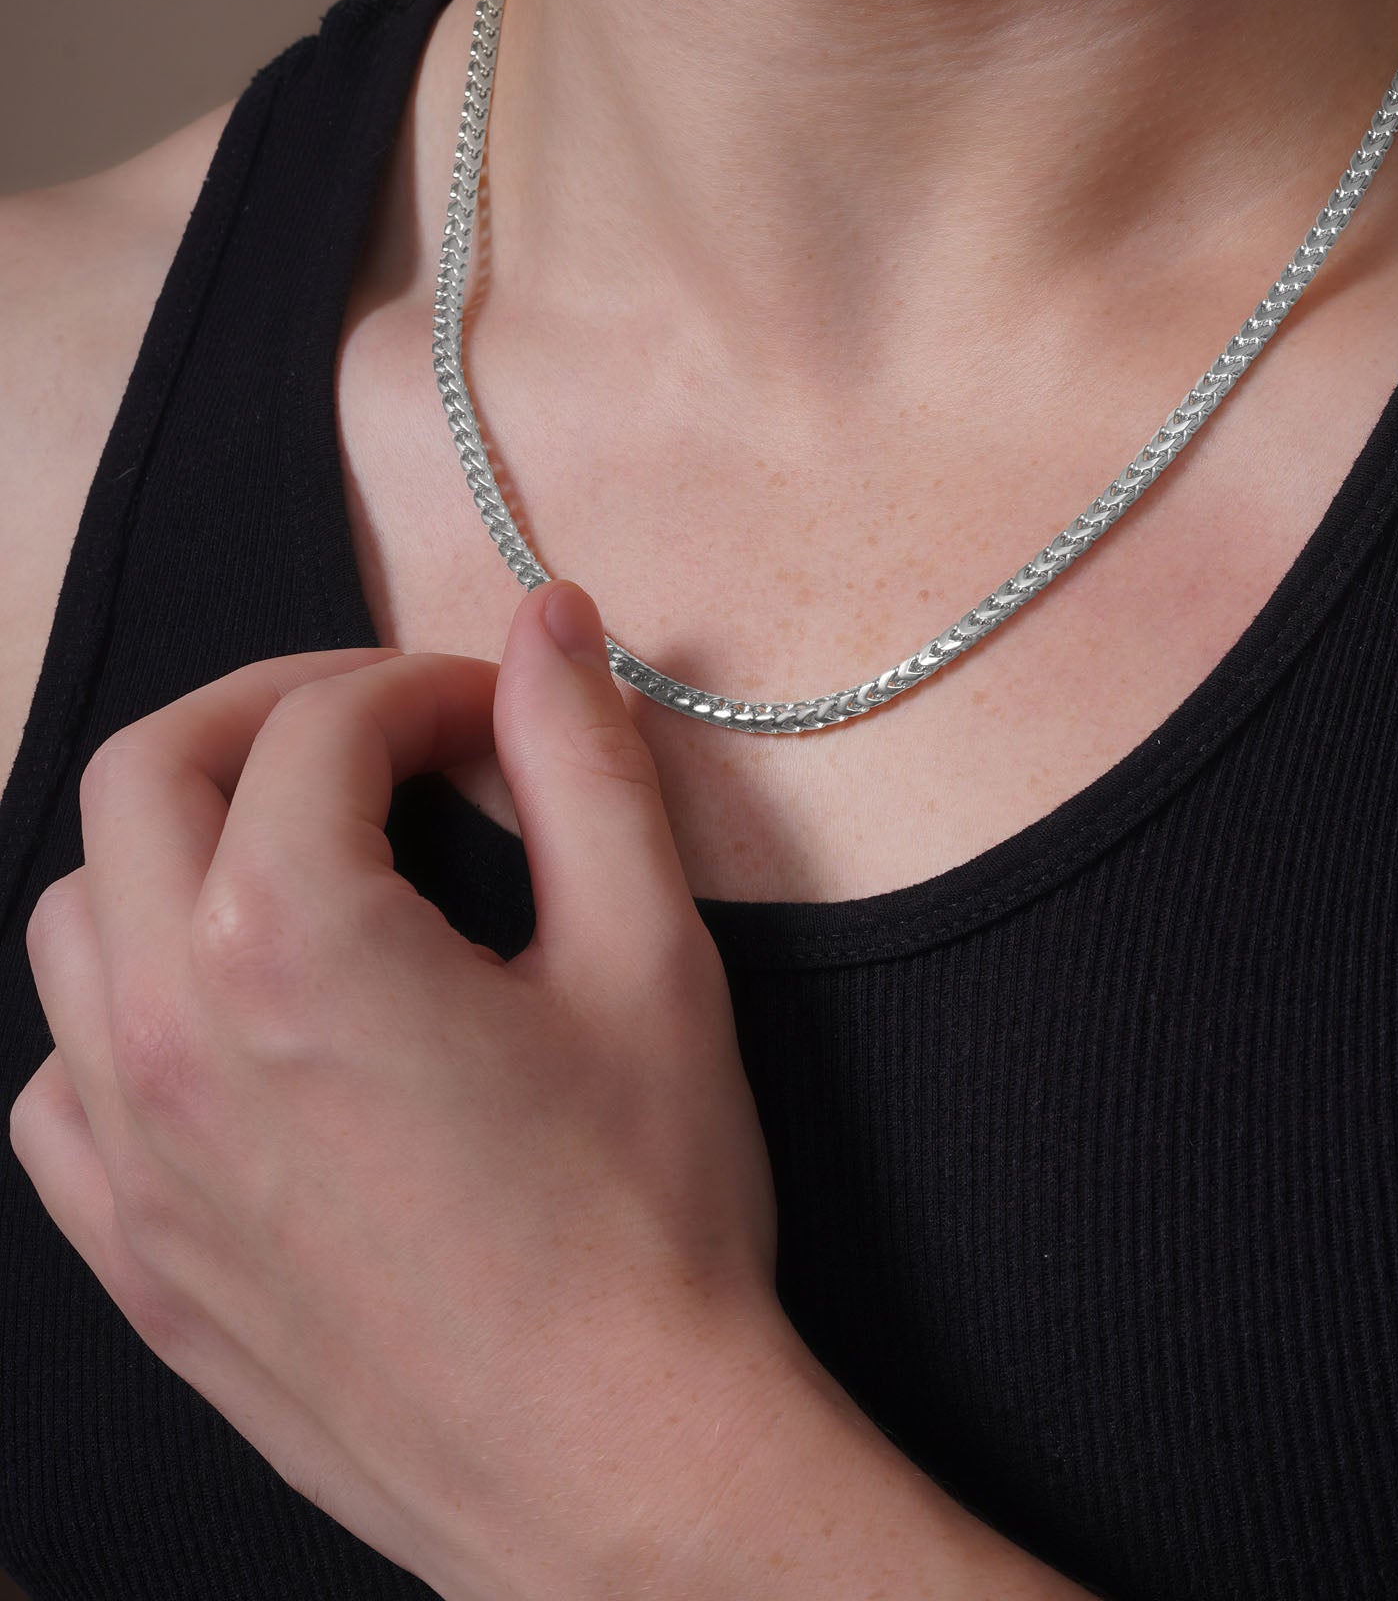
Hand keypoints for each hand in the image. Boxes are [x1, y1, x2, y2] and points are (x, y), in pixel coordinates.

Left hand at [8, 580, 808, 1599]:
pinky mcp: (129, 1253)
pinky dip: (123, 1003)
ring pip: (76, 912)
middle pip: (148, 771)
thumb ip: (587, 762)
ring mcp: (127, 1154)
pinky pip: (54, 1078)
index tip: (510, 714)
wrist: (612, 1464)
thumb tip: (550, 621)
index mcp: (295, 942)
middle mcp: (167, 1032)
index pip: (324, 724)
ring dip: (188, 841)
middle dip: (275, 710)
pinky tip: (233, 1022)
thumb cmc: (646, 1213)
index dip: (432, 685)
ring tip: (318, 857)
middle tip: (393, 730)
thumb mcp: (650, 955)